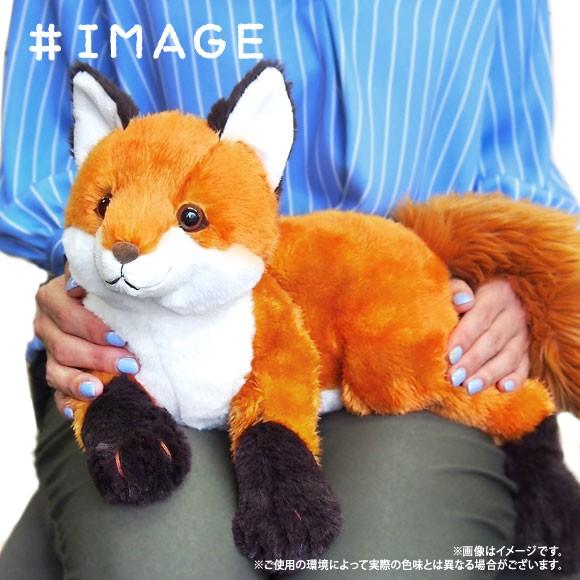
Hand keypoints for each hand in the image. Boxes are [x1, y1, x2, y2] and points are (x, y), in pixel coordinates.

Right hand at [33, 265, 137, 416]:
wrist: (91, 298)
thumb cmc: (105, 287)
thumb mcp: (102, 274)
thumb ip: (105, 269)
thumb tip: (126, 258)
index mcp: (54, 296)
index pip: (67, 312)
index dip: (92, 326)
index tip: (119, 336)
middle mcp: (46, 324)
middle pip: (64, 344)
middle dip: (98, 356)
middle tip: (129, 364)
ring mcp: (48, 351)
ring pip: (55, 370)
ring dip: (79, 381)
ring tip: (100, 389)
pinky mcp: (55, 372)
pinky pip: (55, 392)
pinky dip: (66, 401)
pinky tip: (76, 410)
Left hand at [447, 278, 529, 394]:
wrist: (499, 290)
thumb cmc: (469, 289)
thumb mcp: (461, 281)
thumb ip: (455, 289)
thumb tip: (463, 302)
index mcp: (497, 293)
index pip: (480, 318)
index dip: (464, 338)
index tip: (449, 356)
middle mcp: (515, 313)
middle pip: (493, 341)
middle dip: (472, 362)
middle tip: (454, 378)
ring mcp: (524, 333)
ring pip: (509, 357)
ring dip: (489, 375)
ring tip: (469, 388)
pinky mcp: (529, 350)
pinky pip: (525, 367)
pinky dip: (516, 379)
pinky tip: (503, 389)